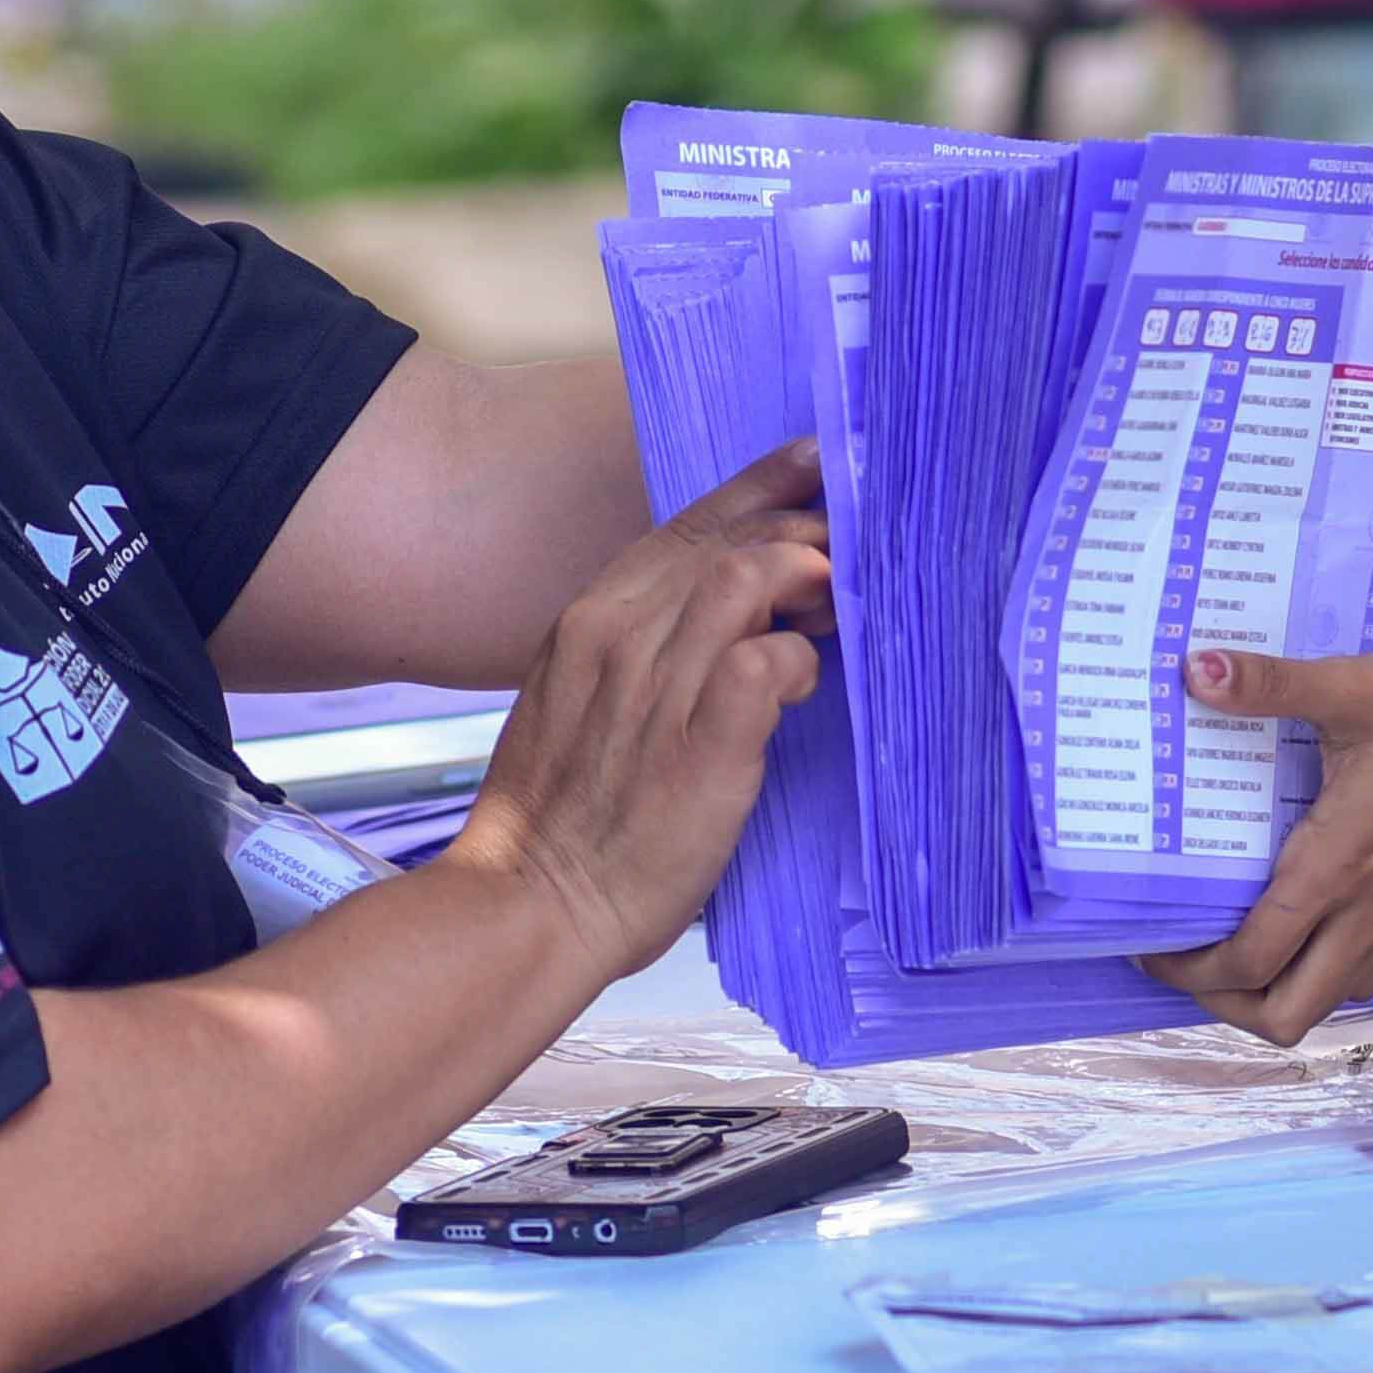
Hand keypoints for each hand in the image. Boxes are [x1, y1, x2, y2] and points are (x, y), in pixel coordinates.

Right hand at [455, 439, 832, 978]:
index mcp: (590, 619)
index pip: (687, 526)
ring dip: (802, 585)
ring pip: (743, 580)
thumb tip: (726, 611)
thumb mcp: (585, 699)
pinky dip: (794, 662)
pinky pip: (764, 663)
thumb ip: (646, 645)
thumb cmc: (566, 814)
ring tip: (827, 620)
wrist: (529, 905)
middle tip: (843, 561)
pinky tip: (798, 689)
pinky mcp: (700, 746)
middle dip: (798, 532)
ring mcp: (658, 688)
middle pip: (727, 541)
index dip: (759, 490)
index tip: (812, 467)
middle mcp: (620, 637)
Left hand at [1140, 645, 1372, 1044]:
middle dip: (1225, 1006)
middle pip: (1287, 1017)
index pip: (1251, 961)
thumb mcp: (1354, 686)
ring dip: (1276, 995)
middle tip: (1190, 962)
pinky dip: (1322, 974)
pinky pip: (1364, 975)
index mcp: (1338, 869)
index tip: (1151, 946)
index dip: (1188, 971)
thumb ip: (1271, 684)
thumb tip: (1198, 669)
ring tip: (1236, 952)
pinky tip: (1302, 929)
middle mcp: (1368, 912)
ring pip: (1330, 1003)